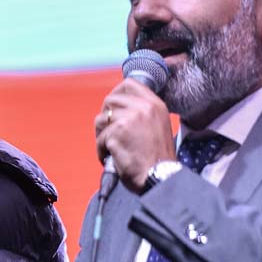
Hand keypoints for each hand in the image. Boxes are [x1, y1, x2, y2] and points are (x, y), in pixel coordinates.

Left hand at [94, 78, 175, 192]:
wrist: (161, 177)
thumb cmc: (158, 158)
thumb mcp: (158, 125)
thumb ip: (143, 113)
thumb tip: (119, 108)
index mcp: (155, 105)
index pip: (129, 84)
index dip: (116, 93)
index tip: (112, 106)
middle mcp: (143, 108)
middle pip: (110, 100)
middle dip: (105, 116)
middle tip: (108, 131)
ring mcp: (129, 119)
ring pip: (101, 119)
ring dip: (101, 134)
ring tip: (109, 147)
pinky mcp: (117, 133)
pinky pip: (100, 138)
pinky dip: (101, 150)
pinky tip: (110, 157)